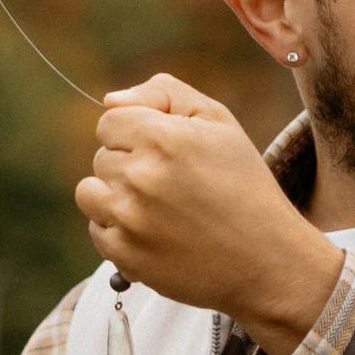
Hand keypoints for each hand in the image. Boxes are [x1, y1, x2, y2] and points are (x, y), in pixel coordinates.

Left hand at [75, 75, 342, 354]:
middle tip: (172, 184)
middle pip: (102, 157)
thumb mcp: (219, 122)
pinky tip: (154, 231)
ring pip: (89, 192)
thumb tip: (111, 100)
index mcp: (162, 137)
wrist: (266, 259)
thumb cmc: (244, 185)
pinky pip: (97, 229)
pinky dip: (118, 229)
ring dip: (114, 195)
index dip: (135, 133)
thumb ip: (165, 94)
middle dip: (130, 164)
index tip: (164, 152)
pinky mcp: (124, 254)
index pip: (109, 122)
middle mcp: (140, 175)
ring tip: (155, 206)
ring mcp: (128, 218)